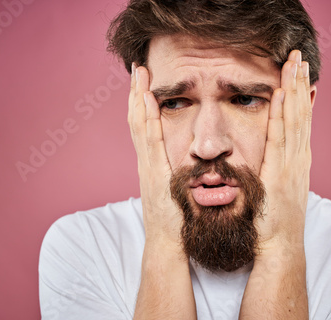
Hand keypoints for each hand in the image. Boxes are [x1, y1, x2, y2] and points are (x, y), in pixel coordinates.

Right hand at [128, 64, 182, 246]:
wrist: (168, 242)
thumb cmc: (177, 218)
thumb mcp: (179, 189)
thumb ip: (182, 171)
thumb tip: (194, 158)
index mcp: (153, 163)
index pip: (146, 126)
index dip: (143, 103)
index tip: (145, 81)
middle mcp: (147, 161)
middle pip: (138, 120)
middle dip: (136, 93)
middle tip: (137, 67)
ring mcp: (148, 166)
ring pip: (140, 125)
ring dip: (138, 98)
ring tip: (139, 74)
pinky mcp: (154, 172)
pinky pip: (150, 140)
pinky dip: (147, 119)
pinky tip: (148, 100)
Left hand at [257, 50, 312, 250]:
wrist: (279, 247)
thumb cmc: (275, 220)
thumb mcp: (279, 188)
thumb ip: (278, 168)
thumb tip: (274, 153)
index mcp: (296, 160)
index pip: (301, 121)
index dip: (301, 96)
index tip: (301, 74)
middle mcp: (298, 158)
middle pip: (300, 114)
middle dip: (300, 83)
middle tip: (299, 57)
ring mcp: (291, 165)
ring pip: (294, 120)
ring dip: (294, 90)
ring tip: (294, 65)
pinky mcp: (279, 174)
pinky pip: (279, 139)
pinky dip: (281, 116)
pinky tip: (279, 95)